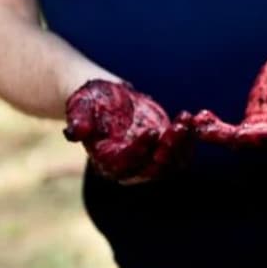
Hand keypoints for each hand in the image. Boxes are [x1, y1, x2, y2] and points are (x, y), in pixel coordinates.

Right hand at [63, 79, 192, 181]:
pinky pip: (182, 151)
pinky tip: (192, 118)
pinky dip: (190, 138)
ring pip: (173, 163)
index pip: (125, 164)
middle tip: (177, 128)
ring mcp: (150, 159)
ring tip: (185, 120)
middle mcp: (130, 166)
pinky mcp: (165, 148)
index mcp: (107, 161)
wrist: (107, 98)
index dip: (140, 150)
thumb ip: (78, 120)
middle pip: (154, 169)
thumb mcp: (80, 107)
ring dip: (183, 144)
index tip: (151, 131)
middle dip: (168, 150)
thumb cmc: (90, 103)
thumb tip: (74, 132)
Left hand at [192, 33, 266, 145]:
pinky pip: (232, 130)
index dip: (260, 137)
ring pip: (240, 139)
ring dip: (216, 133)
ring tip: (195, 121)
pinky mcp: (254, 118)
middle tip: (204, 128)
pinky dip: (215, 126)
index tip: (238, 134)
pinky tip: (199, 117)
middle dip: (228, 138)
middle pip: (255, 141)